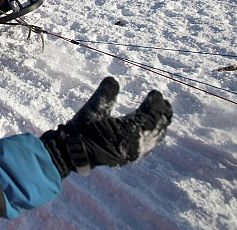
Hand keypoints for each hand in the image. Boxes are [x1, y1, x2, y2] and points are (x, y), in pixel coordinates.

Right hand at [40, 77, 171, 177]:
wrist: (73, 153)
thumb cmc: (82, 130)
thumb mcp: (93, 108)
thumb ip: (105, 93)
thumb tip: (113, 79)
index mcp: (130, 132)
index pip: (151, 116)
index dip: (155, 104)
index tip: (155, 93)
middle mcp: (136, 145)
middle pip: (157, 129)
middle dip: (162, 115)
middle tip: (164, 103)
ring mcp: (133, 153)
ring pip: (154, 139)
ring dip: (159, 126)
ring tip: (161, 115)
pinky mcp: (128, 157)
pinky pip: (148, 146)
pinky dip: (152, 136)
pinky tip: (149, 132)